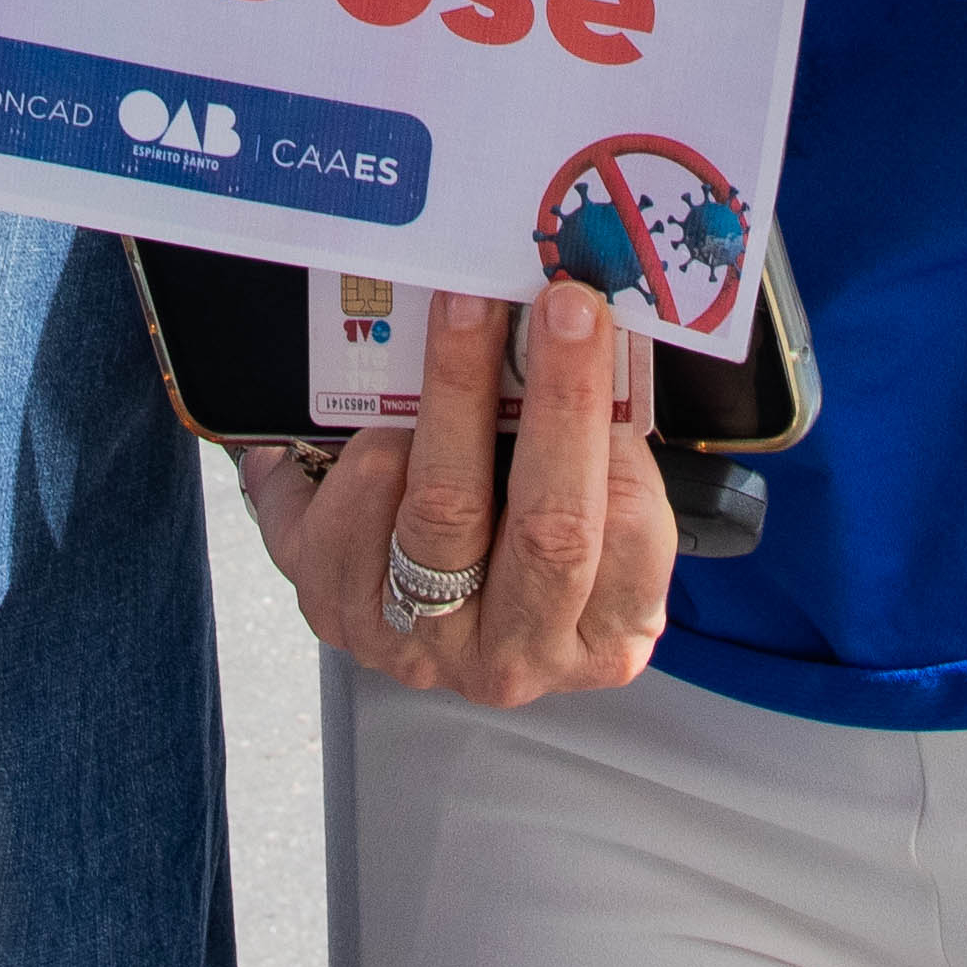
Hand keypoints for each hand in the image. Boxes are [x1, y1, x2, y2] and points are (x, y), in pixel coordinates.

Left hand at [236, 280, 671, 708]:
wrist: (411, 581)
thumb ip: (598, 442)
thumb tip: (590, 326)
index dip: (610, 428)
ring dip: (456, 395)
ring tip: (462, 311)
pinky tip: (383, 409)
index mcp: (603, 639)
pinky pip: (351, 521)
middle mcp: (515, 660)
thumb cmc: (520, 521)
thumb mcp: (586, 502)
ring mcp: (423, 648)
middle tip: (554, 305)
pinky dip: (369, 450)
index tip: (593, 324)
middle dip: (557, 402)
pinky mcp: (339, 615)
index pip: (627, 533)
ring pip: (443, 515)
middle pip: (548, 531)